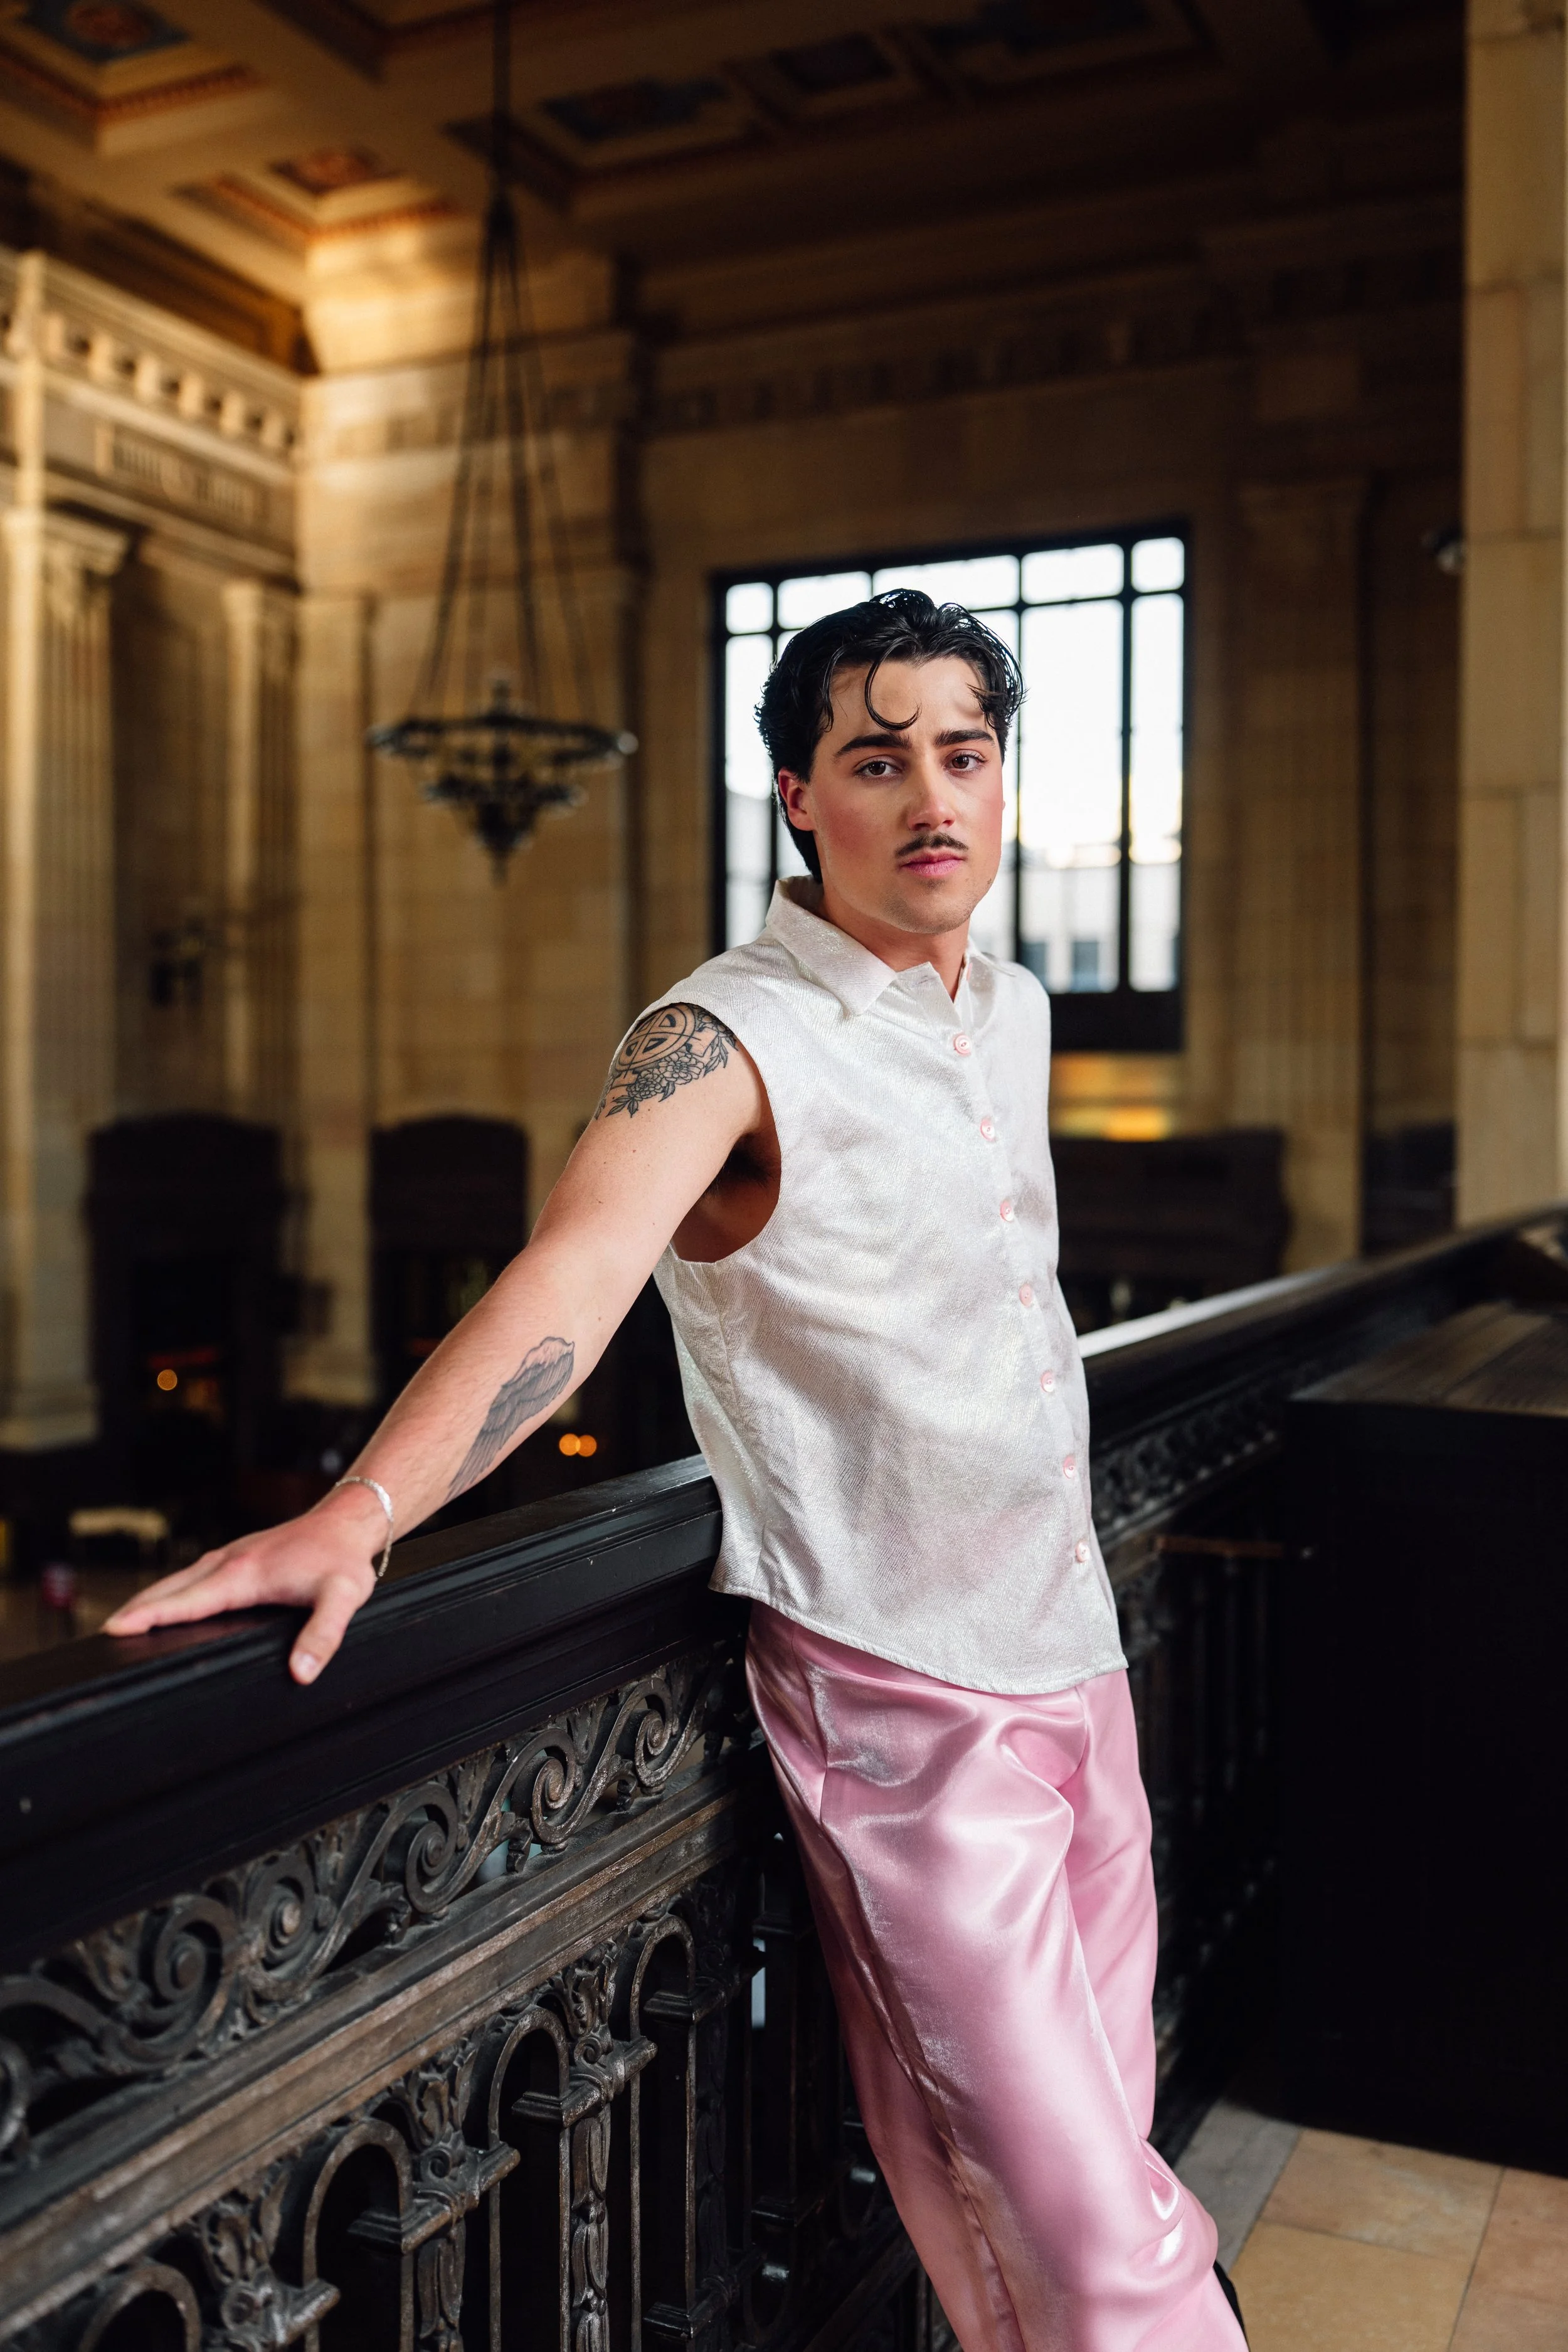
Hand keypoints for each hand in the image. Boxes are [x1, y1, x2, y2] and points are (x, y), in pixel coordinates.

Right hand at [102, 1486, 386, 1683]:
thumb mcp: (342, 1599)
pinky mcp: (237, 1556)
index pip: (187, 1600)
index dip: (151, 1615)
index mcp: (243, 1574)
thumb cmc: (343, 1560)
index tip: (117, 1628)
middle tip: (106, 1634)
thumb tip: (301, 1672)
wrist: (349, 1520)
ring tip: (123, 1622)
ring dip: (150, 1598)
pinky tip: (166, 1603)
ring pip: (179, 1579)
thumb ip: (322, 1636)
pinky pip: (193, 1575)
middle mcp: (229, 1561)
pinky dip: (171, 1590)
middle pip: (171, 1588)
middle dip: (137, 1609)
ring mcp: (230, 1556)